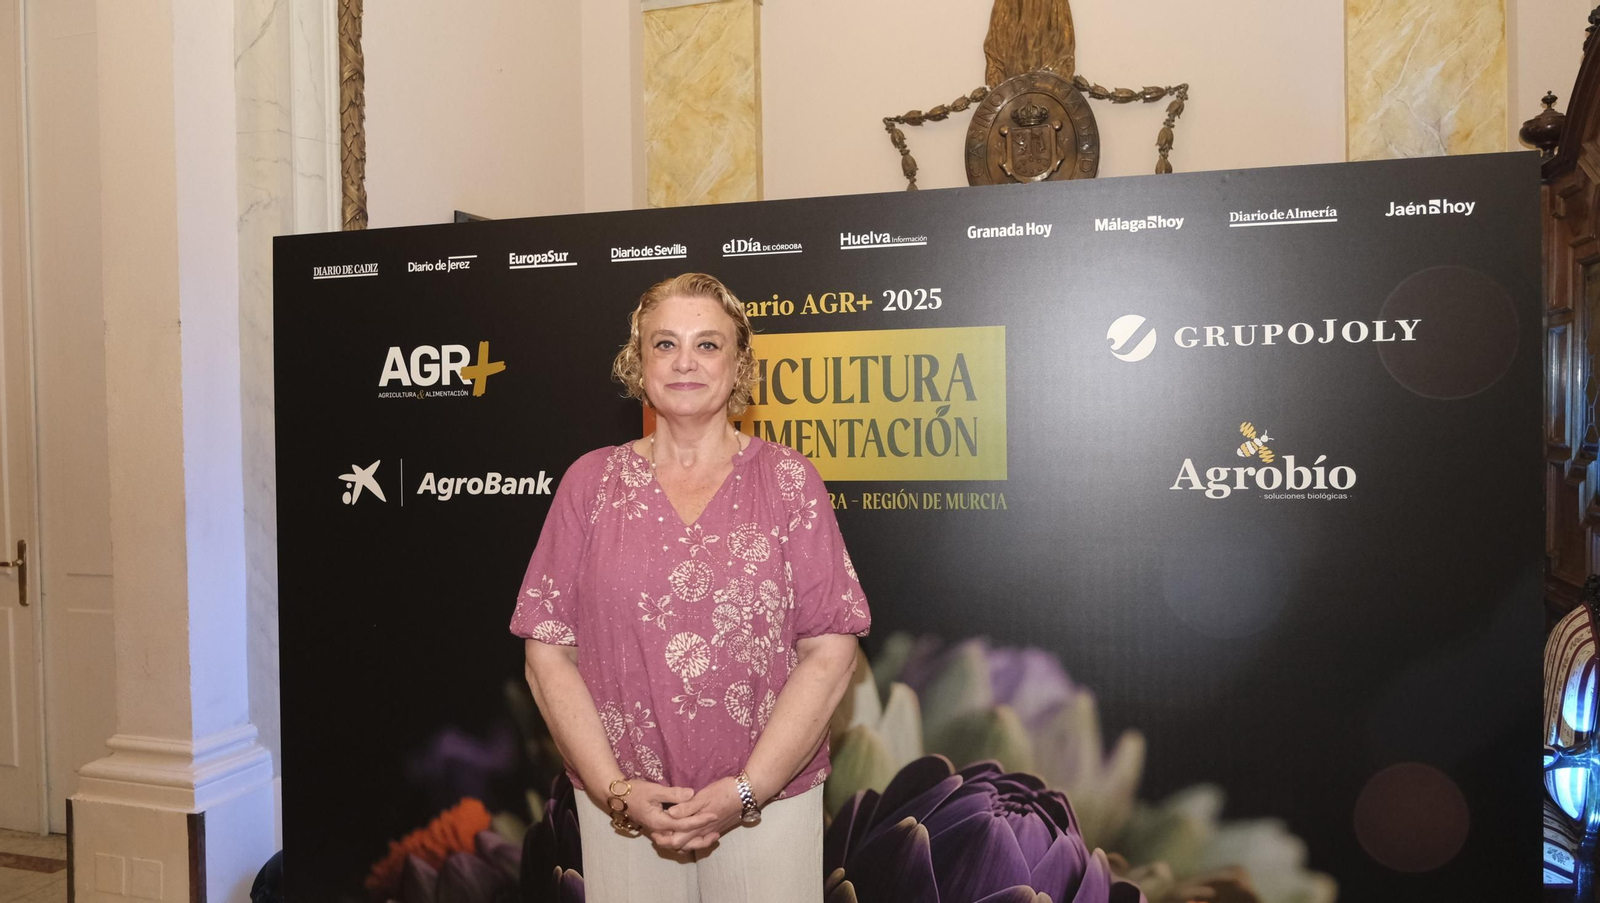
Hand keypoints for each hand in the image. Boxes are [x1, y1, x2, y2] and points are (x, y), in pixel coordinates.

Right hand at [597, 780, 715, 837]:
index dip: (700, 820)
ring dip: (694, 843)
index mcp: (659, 822)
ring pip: (678, 844)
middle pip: (683, 842)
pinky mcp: (657, 830)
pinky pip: (674, 840)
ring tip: (710, 837)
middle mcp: (659, 831)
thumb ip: (673, 794)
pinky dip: (686, 841)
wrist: (617, 797)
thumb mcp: (654, 790)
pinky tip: (695, 837)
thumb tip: (691, 794)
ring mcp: (657, 832)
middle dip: (700, 839)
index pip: (684, 824)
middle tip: (717, 833)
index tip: (714, 815)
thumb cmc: (635, 791)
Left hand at [652, 776, 743, 851]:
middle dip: (668, 843)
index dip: (663, 839)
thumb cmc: (724, 792)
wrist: (747, 793)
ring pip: (692, 844)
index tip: (653, 832)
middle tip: (657, 835)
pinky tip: (689, 832)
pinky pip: (701, 839)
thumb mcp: (703, 796)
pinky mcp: (717, 827)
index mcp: (697, 825)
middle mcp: (703, 832)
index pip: (676, 841)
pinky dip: (692, 839)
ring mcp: (711, 831)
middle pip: (683, 846)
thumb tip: (670, 814)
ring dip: (680, 842)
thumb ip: (687, 807)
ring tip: (670, 833)